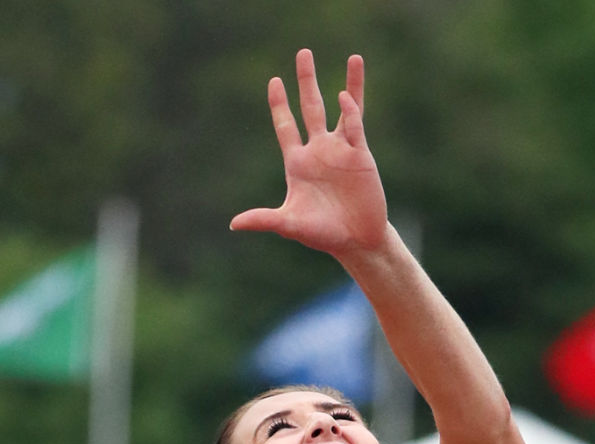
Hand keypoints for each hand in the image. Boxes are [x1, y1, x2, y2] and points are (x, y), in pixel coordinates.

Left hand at [230, 49, 388, 261]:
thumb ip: (263, 219)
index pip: (285, 126)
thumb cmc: (322, 233)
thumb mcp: (289, 224)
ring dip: (347, 84)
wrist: (356, 240)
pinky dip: (351, 109)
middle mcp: (319, 150)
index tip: (274, 81)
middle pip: (311, 107)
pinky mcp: (361, 153)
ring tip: (353, 56)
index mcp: (298, 163)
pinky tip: (344, 95)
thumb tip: (233, 224)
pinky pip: (355, 124)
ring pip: (342, 109)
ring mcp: (341, 149)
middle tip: (303, 53)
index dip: (279, 105)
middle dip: (306, 81)